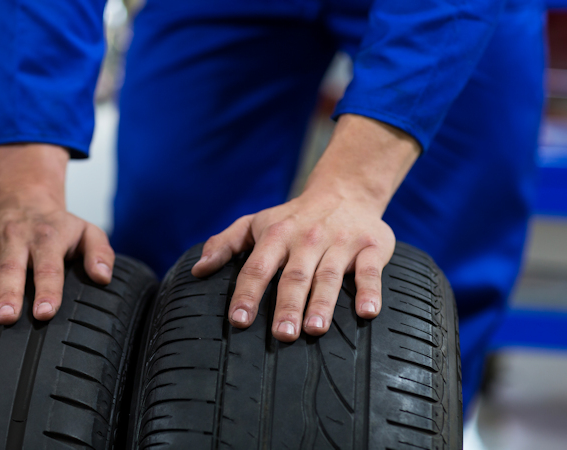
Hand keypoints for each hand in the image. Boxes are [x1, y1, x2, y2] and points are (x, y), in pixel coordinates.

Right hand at [0, 144, 114, 324]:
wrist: (24, 195)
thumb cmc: (58, 225)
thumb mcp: (87, 232)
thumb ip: (100, 253)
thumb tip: (103, 277)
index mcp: (47, 237)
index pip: (49, 267)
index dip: (48, 289)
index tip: (46, 312)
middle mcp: (16, 236)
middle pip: (11, 267)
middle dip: (8, 293)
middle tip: (6, 317)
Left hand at [191, 114, 420, 341]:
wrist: (344, 190)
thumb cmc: (292, 218)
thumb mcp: (255, 223)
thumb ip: (224, 244)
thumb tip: (197, 271)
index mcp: (276, 236)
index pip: (257, 268)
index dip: (247, 294)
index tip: (238, 320)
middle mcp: (306, 239)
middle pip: (295, 277)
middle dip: (287, 306)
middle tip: (282, 335)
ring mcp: (339, 243)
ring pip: (329, 277)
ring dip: (322, 304)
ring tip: (315, 330)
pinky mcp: (370, 247)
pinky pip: (370, 271)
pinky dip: (370, 291)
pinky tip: (367, 312)